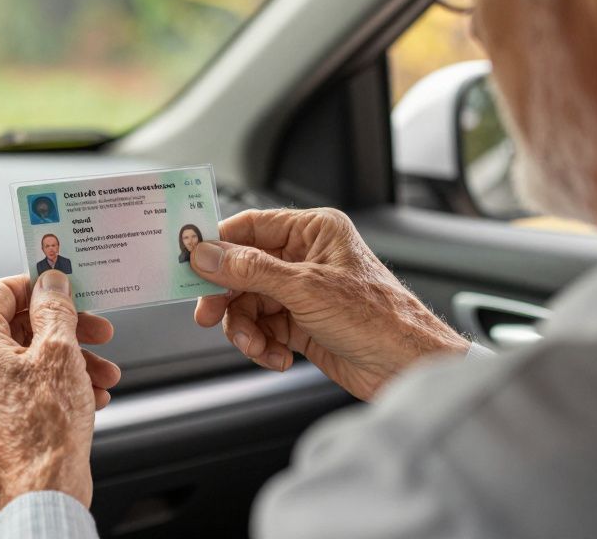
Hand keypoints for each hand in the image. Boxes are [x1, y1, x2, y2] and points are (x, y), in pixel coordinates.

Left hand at [0, 271, 120, 509]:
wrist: (43, 492)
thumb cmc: (43, 430)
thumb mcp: (60, 351)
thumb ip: (55, 308)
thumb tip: (51, 282)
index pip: (2, 290)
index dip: (40, 286)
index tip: (67, 287)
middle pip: (20, 325)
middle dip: (68, 329)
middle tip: (98, 332)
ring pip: (31, 358)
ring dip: (73, 359)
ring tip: (104, 373)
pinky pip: (29, 385)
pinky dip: (61, 384)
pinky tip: (92, 395)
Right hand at [191, 208, 467, 400]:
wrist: (408, 369)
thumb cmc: (378, 319)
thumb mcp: (305, 289)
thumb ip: (250, 270)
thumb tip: (207, 255)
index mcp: (313, 231)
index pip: (250, 227)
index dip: (217, 245)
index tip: (188, 263)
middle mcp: (307, 257)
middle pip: (243, 270)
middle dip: (228, 298)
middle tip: (208, 316)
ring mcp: (304, 292)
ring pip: (250, 304)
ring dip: (246, 329)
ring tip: (258, 347)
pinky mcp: (304, 324)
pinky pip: (265, 328)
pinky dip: (264, 345)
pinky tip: (278, 358)